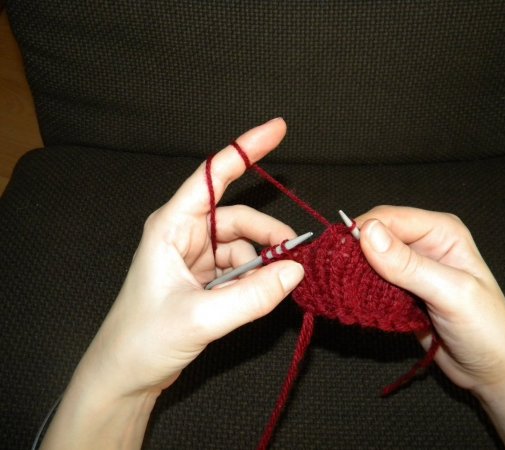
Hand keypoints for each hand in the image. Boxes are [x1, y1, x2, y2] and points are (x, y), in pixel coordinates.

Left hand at [41, 118, 304, 448]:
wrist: (125, 375)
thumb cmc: (143, 339)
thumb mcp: (200, 318)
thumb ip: (251, 295)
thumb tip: (295, 271)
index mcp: (171, 226)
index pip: (213, 175)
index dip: (246, 148)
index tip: (278, 128)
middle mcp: (184, 234)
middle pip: (240, 218)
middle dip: (269, 235)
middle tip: (296, 259)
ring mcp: (195, 258)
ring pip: (244, 246)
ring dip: (264, 263)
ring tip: (275, 287)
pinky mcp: (204, 279)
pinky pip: (241, 268)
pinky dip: (256, 279)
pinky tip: (260, 297)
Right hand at [357, 206, 504, 447]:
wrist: (494, 371)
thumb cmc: (487, 330)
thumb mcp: (451, 293)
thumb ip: (409, 265)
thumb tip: (366, 233)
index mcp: (441, 231)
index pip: (389, 218)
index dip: (362, 232)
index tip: (340, 256)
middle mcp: (424, 243)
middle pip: (374, 235)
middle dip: (354, 253)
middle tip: (337, 274)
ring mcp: (410, 268)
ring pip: (368, 259)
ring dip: (354, 272)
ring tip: (342, 287)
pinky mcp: (399, 292)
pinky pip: (370, 282)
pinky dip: (359, 289)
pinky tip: (353, 299)